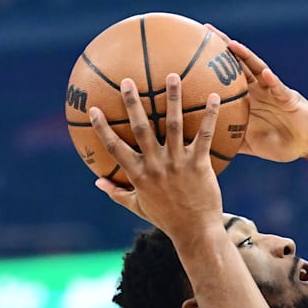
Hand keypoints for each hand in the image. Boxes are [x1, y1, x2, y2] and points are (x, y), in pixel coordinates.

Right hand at [89, 74, 223, 239]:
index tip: (93, 108)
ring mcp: (178, 163)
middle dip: (133, 103)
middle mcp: (156, 165)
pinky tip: (214, 97)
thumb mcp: (138, 207)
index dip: (102, 128)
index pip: (115, 147)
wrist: (196, 231)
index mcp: (138, 175)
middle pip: (142, 129)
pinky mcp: (200, 164)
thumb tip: (96, 181)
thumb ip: (117, 192)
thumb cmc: (167, 219)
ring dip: (172, 99)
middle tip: (129, 80)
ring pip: (175, 125)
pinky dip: (210, 115)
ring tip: (172, 76)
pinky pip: (205, 135)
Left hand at [206, 24, 307, 162]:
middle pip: (238, 64)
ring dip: (245, 56)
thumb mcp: (251, 145)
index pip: (226, 77)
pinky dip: (272, 81)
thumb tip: (206, 146)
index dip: (211, 65)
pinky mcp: (288, 98)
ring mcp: (272, 91)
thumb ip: (230, 141)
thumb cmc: (281, 144)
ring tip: (231, 44)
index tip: (191, 53)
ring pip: (256, 69)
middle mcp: (257, 91)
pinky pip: (278, 88)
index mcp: (247, 100)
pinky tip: (266, 74)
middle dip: (222, 47)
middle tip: (204, 31)